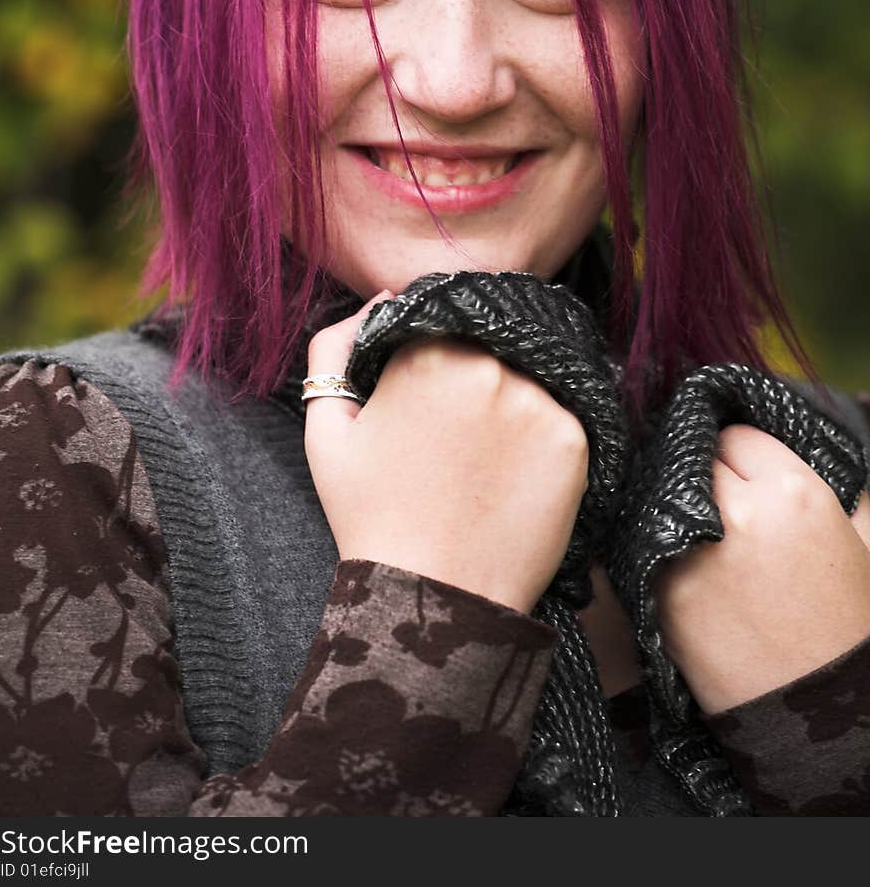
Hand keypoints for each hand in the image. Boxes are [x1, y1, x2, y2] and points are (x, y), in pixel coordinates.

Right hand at [303, 292, 589, 613]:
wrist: (432, 601)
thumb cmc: (371, 516)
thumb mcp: (326, 429)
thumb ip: (336, 346)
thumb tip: (384, 297)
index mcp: (427, 351)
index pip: (441, 325)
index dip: (433, 364)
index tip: (428, 406)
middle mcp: (489, 365)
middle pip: (487, 348)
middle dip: (473, 380)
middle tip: (458, 439)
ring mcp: (537, 401)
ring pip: (526, 380)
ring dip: (509, 406)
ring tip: (485, 462)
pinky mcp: (574, 440)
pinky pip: (560, 419)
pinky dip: (538, 442)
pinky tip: (512, 479)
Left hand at [653, 424, 869, 715]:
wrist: (816, 717)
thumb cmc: (846, 626)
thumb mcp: (862, 543)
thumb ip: (840, 491)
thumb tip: (799, 458)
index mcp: (794, 493)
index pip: (738, 436)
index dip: (741, 456)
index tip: (742, 473)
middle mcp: (738, 514)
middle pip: (696, 459)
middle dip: (706, 475)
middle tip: (718, 503)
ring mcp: (692, 551)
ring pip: (663, 493)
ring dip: (675, 505)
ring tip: (696, 531)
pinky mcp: (660, 589)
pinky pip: (646, 539)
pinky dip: (659, 542)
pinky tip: (681, 560)